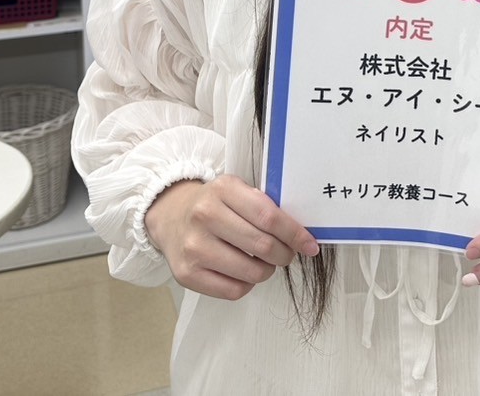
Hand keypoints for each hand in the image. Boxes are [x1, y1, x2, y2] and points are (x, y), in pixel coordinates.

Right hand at [144, 174, 319, 300]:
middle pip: (263, 246)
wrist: (170, 215)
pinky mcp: (187, 274)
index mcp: (223, 189)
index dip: (295, 233)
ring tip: (263, 262)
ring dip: (267, 271)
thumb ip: (264, 206)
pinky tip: (243, 272)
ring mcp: (194, 247)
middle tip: (286, 254)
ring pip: (251, 272)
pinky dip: (247, 284)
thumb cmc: (212, 204)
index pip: (269, 216)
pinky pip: (233, 291)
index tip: (309, 244)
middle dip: (284, 254)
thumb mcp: (236, 190)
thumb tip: (300, 235)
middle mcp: (205, 216)